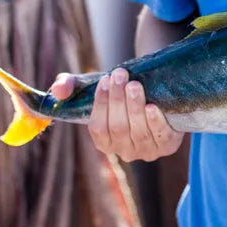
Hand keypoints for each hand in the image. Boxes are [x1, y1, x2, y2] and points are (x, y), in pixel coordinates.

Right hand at [50, 69, 185, 161]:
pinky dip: (156, 122)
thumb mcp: (93, 86)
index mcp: (104, 142)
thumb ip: (68, 86)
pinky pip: (161, 137)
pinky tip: (152, 107)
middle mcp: (124, 151)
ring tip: (135, 85)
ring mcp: (147, 151)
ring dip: (135, 107)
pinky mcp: (167, 146)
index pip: (98, 128)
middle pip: (118, 128)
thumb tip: (58, 91)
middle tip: (120, 74)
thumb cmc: (119, 93)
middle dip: (118, 100)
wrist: (155, 91)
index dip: (100, 104)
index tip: (105, 80)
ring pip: (139, 132)